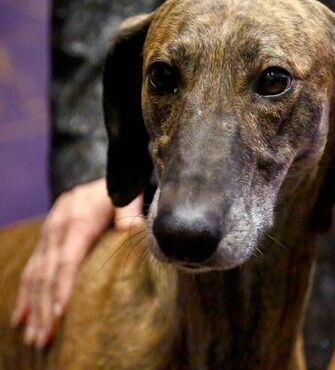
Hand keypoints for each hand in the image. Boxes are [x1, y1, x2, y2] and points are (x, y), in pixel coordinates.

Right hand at [10, 178, 143, 347]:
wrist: (104, 179)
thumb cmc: (121, 192)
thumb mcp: (127, 196)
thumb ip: (129, 212)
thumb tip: (131, 229)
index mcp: (78, 220)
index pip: (67, 259)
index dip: (63, 286)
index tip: (60, 312)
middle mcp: (56, 229)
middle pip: (46, 273)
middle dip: (44, 307)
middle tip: (44, 337)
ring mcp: (47, 235)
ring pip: (34, 275)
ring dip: (32, 307)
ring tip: (33, 336)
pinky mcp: (45, 241)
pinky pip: (30, 270)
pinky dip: (24, 295)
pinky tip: (20, 318)